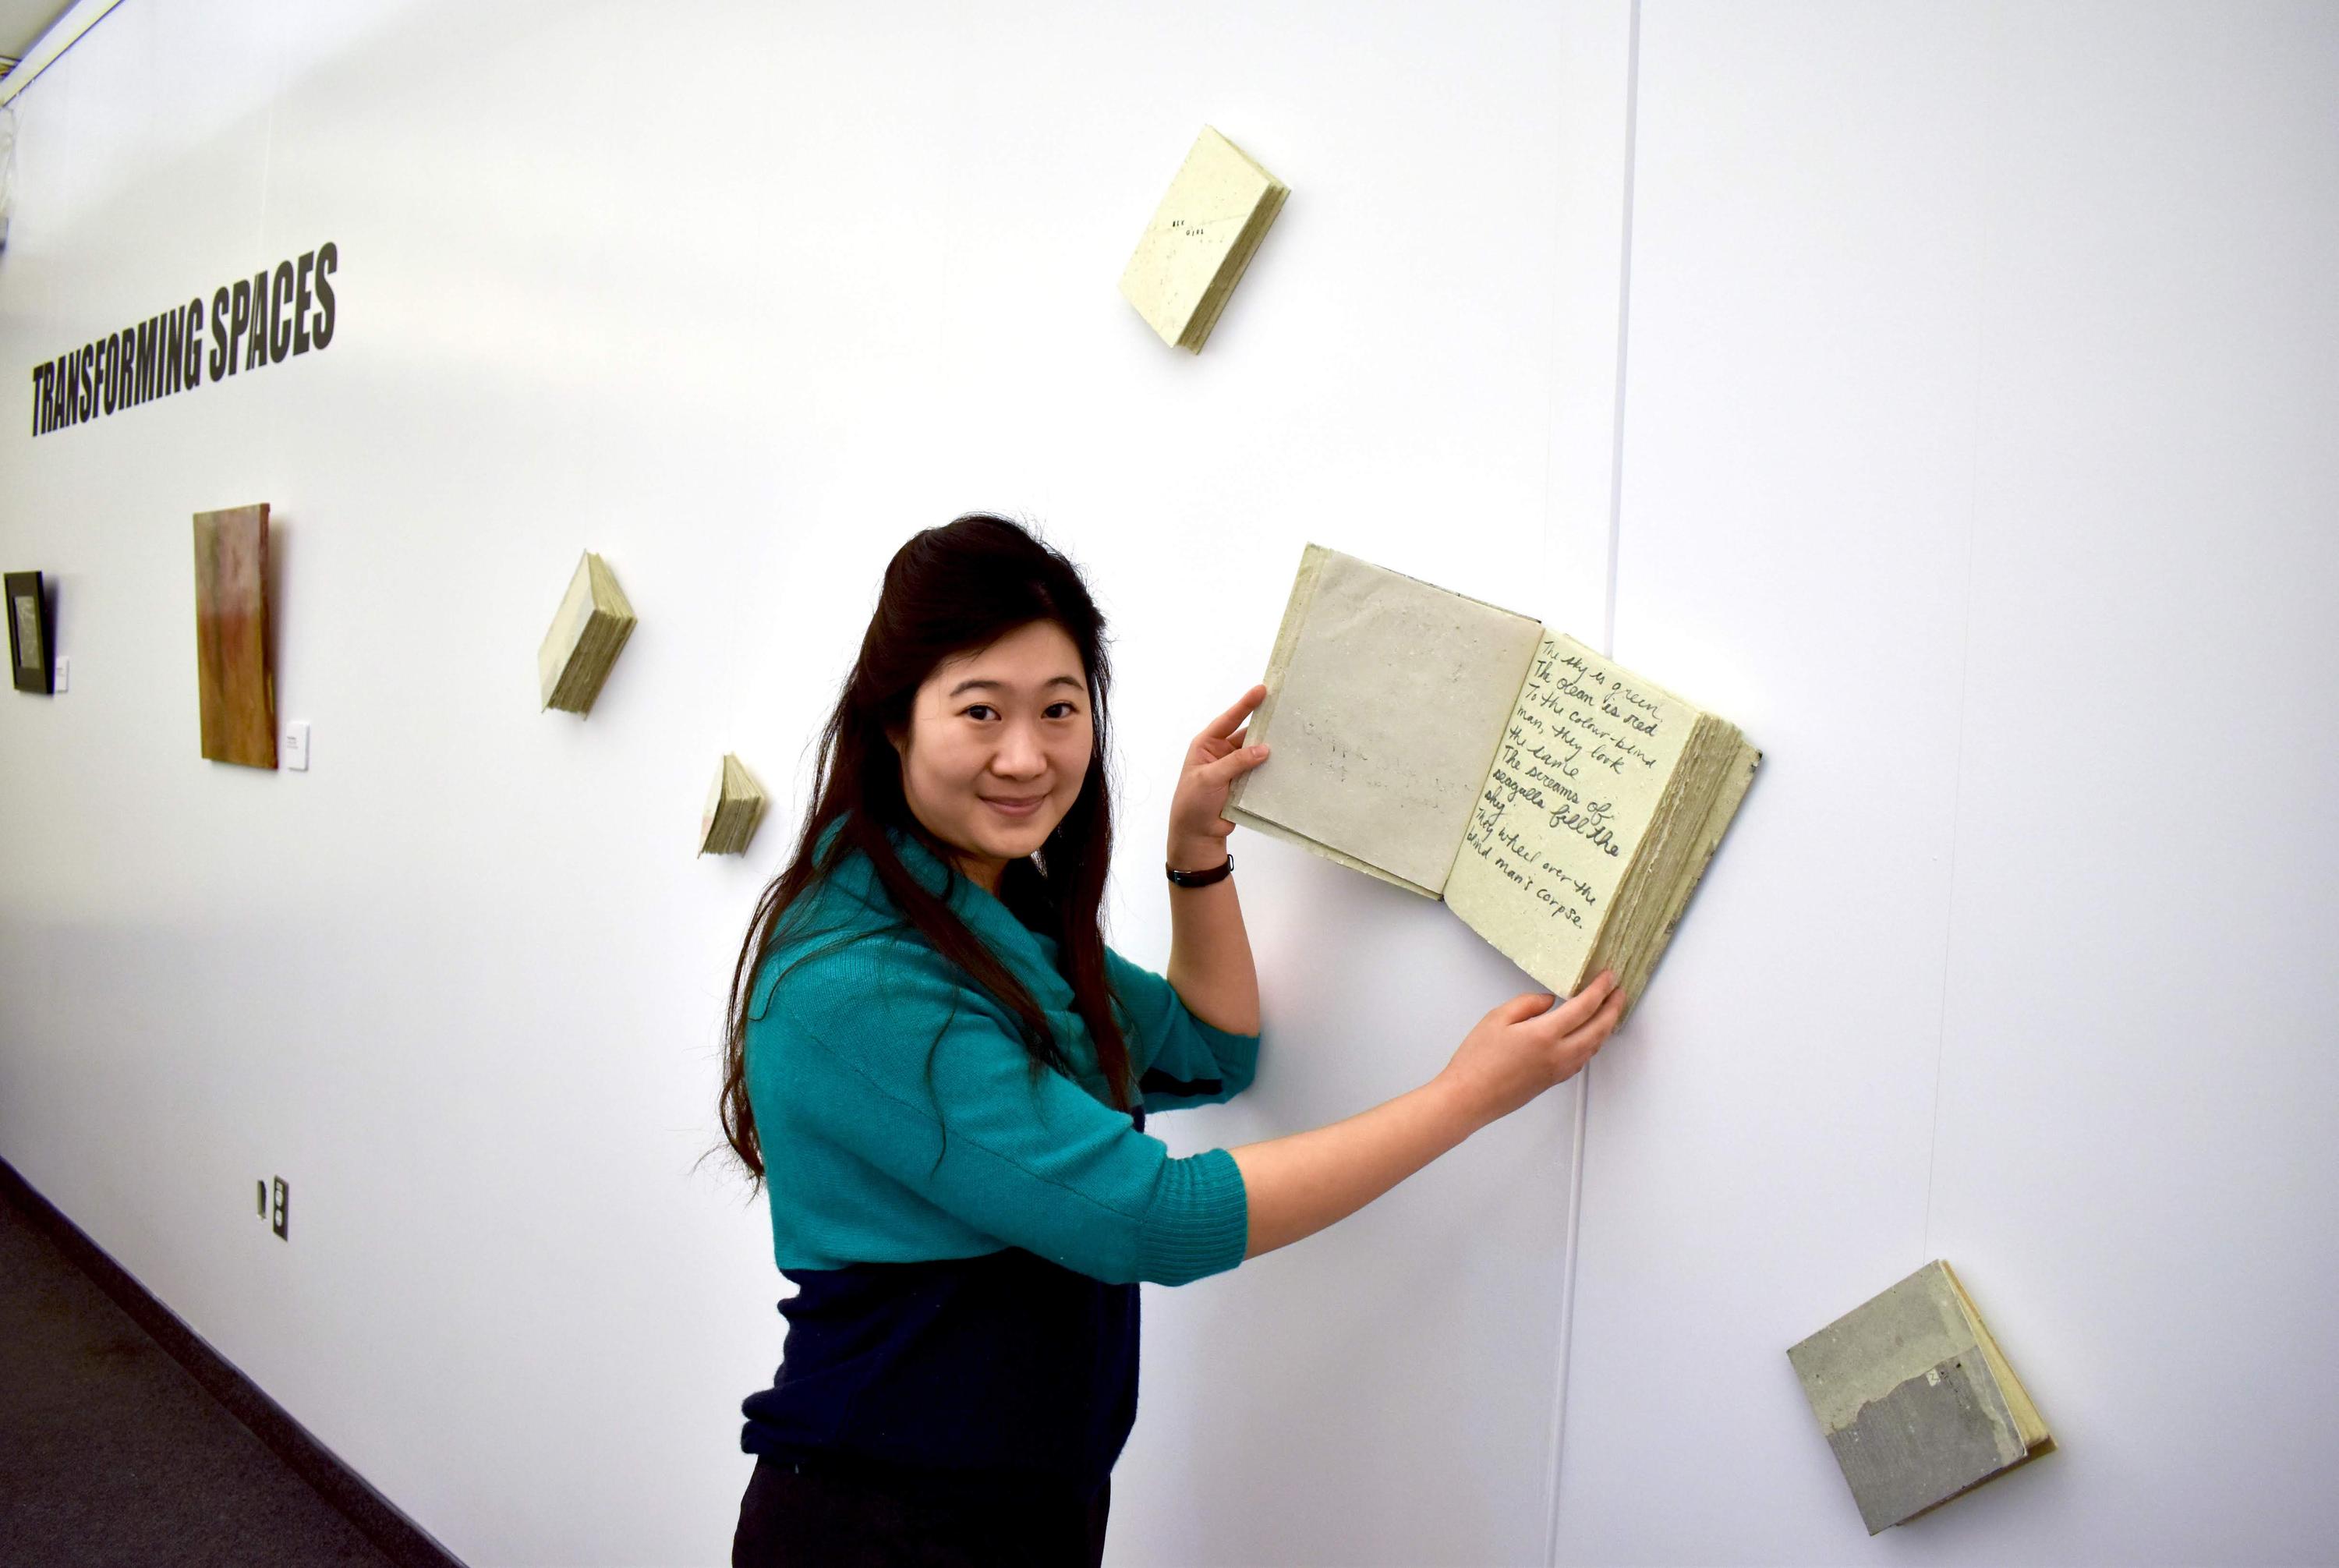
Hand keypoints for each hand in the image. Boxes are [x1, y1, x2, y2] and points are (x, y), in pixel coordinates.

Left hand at [1167, 683, 1271, 865]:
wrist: (1197, 835)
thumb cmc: (1193, 803)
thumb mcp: (1209, 778)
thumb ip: (1236, 762)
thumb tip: (1264, 749)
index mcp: (1207, 744)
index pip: (1228, 720)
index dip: (1245, 704)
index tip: (1262, 690)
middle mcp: (1222, 752)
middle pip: (1246, 734)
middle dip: (1264, 725)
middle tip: (1285, 711)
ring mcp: (1235, 768)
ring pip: (1257, 753)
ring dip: (1271, 748)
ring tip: (1293, 735)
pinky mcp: (1246, 783)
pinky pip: (1262, 771)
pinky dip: (1273, 767)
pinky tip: (1289, 761)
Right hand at [1436, 971, 1624, 1127]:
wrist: (1469, 1098)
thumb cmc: (1477, 1060)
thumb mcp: (1497, 1018)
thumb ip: (1527, 1004)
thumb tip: (1548, 1001)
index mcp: (1545, 1034)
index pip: (1584, 1007)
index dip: (1600, 989)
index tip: (1608, 976)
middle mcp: (1559, 1054)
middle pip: (1598, 1028)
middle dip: (1613, 1008)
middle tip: (1619, 991)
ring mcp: (1559, 1070)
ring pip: (1594, 1046)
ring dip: (1606, 1026)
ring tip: (1609, 1011)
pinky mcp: (1553, 1080)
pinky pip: (1583, 1058)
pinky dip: (1593, 1042)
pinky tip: (1589, 1035)